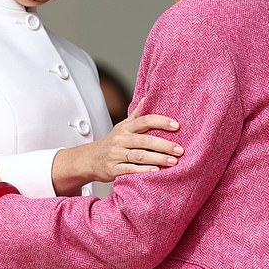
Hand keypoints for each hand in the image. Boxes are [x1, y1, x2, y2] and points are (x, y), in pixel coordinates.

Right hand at [52, 99, 182, 193]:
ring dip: (158, 158)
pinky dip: (144, 171)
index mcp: (125, 128)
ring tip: (173, 162)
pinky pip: (130, 169)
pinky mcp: (114, 169)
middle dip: (164, 145)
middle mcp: (121, 139)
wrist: (89, 159)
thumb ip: (137, 114)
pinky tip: (156, 172)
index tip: (176, 125)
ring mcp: (116, 154)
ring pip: (139, 155)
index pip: (144, 121)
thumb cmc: (112, 142)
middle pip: (145, 140)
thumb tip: (148, 96)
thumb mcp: (123, 126)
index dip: (161, 122)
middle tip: (179, 150)